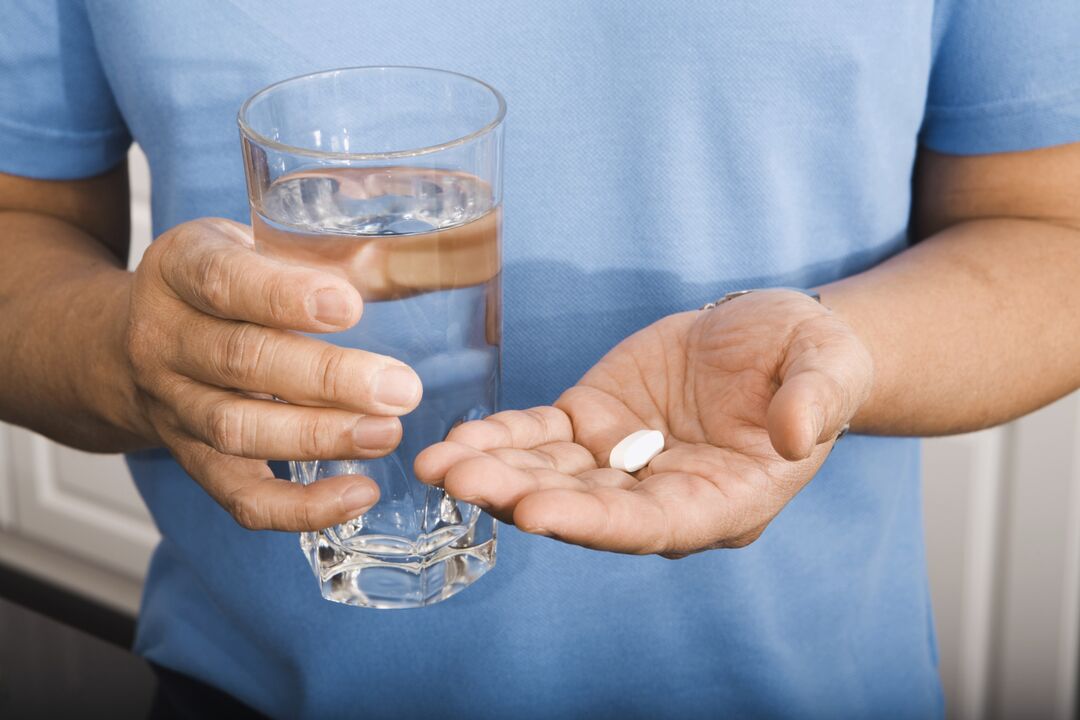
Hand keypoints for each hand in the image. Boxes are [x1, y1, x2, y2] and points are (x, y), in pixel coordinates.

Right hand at [123, 218, 421, 530]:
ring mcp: (173, 406)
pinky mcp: (192, 461)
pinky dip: (299, 506)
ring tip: (387, 434)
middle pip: (241, 361)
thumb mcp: (253, 244)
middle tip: (399, 388)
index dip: (285, 296)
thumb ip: (327, 254)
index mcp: (178, 269)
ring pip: (237, 430)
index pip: (224, 280)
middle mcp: (164, 338)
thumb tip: (425, 259)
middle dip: (326, 379)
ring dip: (319, 437)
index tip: (350, 306)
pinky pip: (239, 496)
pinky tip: (359, 494)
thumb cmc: (219, 285)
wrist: (120, 345)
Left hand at [415, 290, 872, 556]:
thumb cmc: (810, 356)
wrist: (771, 332)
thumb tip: (798, 436)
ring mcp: (622, 461)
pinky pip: (540, 437)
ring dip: (494, 472)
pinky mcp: (592, 423)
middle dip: (520, 497)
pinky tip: (458, 440)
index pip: (653, 524)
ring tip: (436, 464)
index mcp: (723, 498)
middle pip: (585, 508)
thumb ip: (816, 399)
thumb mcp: (828, 363)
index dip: (595, 522)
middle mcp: (663, 493)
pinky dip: (500, 437)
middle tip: (460, 483)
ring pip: (551, 475)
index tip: (535, 512)